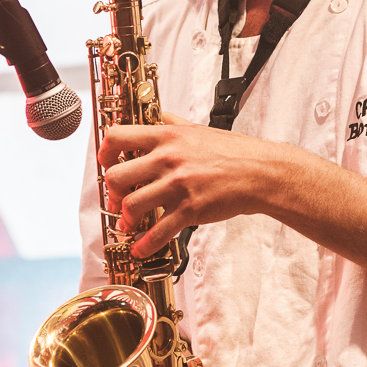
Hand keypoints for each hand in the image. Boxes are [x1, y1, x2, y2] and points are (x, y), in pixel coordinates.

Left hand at [97, 113, 366, 298]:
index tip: (106, 163)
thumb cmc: (232, 151)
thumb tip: (151, 117)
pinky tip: (140, 249)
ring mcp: (178, 185)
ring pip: (132, 206)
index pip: (117, 137)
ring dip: (125, 219)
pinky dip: (145, 244)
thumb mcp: (197, 128)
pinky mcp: (191, 210)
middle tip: (118, 200)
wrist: (262, 172)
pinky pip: (159, 231)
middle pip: (117, 176)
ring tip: (129, 224)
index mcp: (166, 136)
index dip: (105, 152)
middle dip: (113, 192)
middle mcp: (168, 159)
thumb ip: (170, 123)